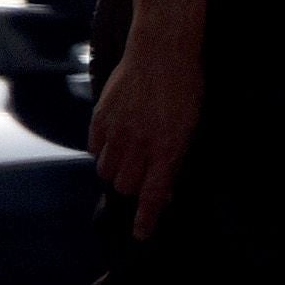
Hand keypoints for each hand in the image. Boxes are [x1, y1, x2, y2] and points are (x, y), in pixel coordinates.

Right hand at [87, 31, 205, 233]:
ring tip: (128, 158)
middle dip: (134, 187)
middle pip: (125, 186)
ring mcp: (117, 130)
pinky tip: (114, 142)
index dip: (146, 219)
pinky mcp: (101, 116)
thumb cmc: (184, 88)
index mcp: (167, 148)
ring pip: (106, 171)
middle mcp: (139, 143)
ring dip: (117, 171)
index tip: (141, 235)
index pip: (152, 194)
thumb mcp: (190, 127)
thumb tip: (164, 189)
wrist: (162, 49)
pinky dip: (103, 152)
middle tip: (142, 176)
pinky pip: (94, 148)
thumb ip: (175, 159)